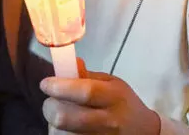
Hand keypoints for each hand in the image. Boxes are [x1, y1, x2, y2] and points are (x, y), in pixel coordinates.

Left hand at [40, 60, 159, 133]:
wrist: (142, 132)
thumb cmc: (124, 104)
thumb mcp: (113, 84)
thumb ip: (88, 76)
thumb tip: (70, 62)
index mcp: (115, 97)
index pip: (85, 92)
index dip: (60, 87)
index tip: (46, 83)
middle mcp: (108, 121)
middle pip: (65, 117)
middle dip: (50, 106)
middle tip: (53, 101)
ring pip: (60, 133)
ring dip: (53, 123)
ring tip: (63, 117)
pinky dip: (59, 134)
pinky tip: (67, 130)